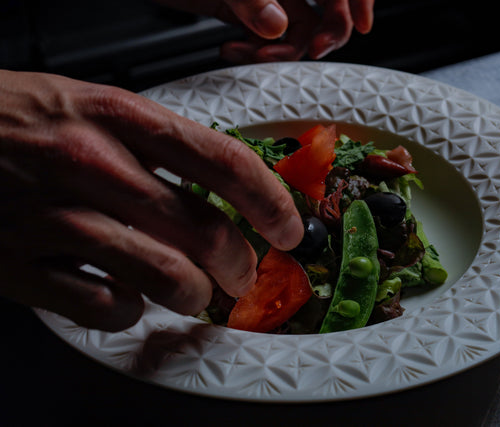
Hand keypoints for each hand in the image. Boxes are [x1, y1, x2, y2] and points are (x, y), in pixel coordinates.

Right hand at [0, 70, 302, 330]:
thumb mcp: (90, 104)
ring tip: (194, 293)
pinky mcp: (20, 265)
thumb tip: (223, 185)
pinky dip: (130, 310)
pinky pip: (104, 307)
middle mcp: (91, 165)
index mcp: (115, 116)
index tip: (289, 228)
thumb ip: (156, 143)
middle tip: (243, 274)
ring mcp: (54, 218)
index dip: (270, 201)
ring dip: (193, 295)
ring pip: (166, 278)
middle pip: (204, 232)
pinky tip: (127, 296)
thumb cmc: (11, 119)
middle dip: (239, 266)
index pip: (222, 161)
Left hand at [154, 0, 374, 61]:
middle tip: (302, 53)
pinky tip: (232, 48)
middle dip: (317, 37)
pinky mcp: (247, 10)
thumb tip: (277, 25)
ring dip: (278, 53)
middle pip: (326, 11)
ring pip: (297, 32)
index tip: (364, 24)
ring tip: (250, 53)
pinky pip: (267, 39)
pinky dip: (254, 52)